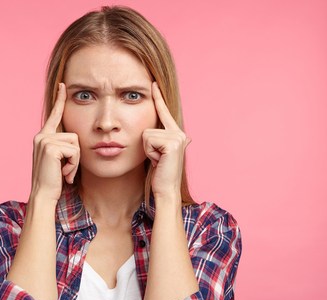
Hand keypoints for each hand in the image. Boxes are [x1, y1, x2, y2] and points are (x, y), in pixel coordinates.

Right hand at [31, 83, 79, 200]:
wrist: (43, 195)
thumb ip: (64, 147)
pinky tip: (63, 174)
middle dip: (76, 156)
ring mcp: (45, 140)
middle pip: (74, 135)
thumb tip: (75, 141)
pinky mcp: (50, 147)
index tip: (63, 85)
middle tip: (66, 170)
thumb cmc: (53, 181)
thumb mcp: (59, 160)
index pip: (54, 115)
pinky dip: (73, 165)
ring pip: (76, 143)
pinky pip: (74, 151)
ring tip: (64, 172)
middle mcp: (42, 136)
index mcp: (43, 137)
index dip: (59, 100)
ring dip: (75, 162)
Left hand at [143, 82, 190, 197]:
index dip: (158, 98)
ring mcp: (178, 137)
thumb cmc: (159, 174)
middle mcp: (180, 133)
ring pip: (146, 134)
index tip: (153, 83)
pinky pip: (148, 140)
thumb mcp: (156, 153)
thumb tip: (147, 133)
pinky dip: (149, 153)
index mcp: (177, 134)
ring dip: (148, 150)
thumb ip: (156, 140)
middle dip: (148, 146)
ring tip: (158, 161)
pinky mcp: (173, 143)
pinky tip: (159, 161)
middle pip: (149, 127)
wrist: (166, 189)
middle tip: (159, 160)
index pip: (163, 112)